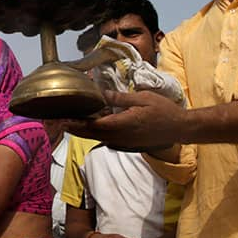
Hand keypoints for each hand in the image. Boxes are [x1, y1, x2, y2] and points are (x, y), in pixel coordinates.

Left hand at [64, 90, 186, 147]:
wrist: (181, 128)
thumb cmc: (164, 110)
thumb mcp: (143, 98)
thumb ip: (120, 98)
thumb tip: (101, 93)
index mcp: (123, 124)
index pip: (94, 125)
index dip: (76, 123)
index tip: (62, 120)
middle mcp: (120, 136)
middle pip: (91, 134)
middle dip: (73, 129)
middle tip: (56, 122)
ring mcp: (124, 142)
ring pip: (97, 138)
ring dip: (82, 132)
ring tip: (67, 123)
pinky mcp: (127, 143)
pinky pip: (106, 139)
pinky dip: (94, 133)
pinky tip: (88, 125)